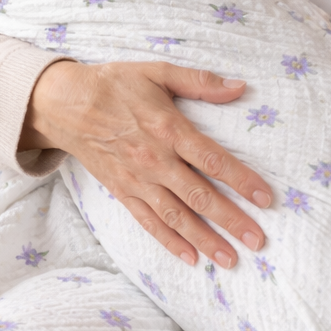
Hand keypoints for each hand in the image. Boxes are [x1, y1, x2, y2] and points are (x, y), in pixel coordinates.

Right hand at [20, 60, 270, 267]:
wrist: (65, 104)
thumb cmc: (115, 84)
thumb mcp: (158, 71)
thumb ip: (200, 81)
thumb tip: (240, 86)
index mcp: (169, 130)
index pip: (213, 160)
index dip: (242, 180)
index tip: (265, 198)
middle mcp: (155, 160)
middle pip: (199, 196)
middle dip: (231, 220)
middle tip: (258, 240)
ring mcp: (138, 181)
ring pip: (177, 217)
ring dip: (205, 240)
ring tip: (231, 259)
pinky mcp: (123, 193)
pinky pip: (149, 222)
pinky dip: (170, 242)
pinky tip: (190, 258)